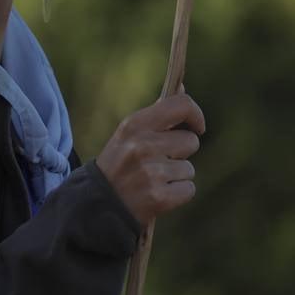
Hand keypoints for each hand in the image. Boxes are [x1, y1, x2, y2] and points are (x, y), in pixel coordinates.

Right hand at [95, 93, 204, 226]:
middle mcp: (143, 146)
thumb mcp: (129, 134)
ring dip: (177, 176)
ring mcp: (151, 173)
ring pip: (189, 168)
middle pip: (191, 141)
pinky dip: (178, 194)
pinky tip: (159, 195)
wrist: (97, 206)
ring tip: (153, 180)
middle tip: (158, 162)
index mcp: (135, 124)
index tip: (197, 126)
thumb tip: (183, 88)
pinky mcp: (158, 198)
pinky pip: (189, 189)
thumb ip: (157, 114)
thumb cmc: (119, 165)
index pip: (181, 105)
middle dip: (180, 153)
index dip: (195, 114)